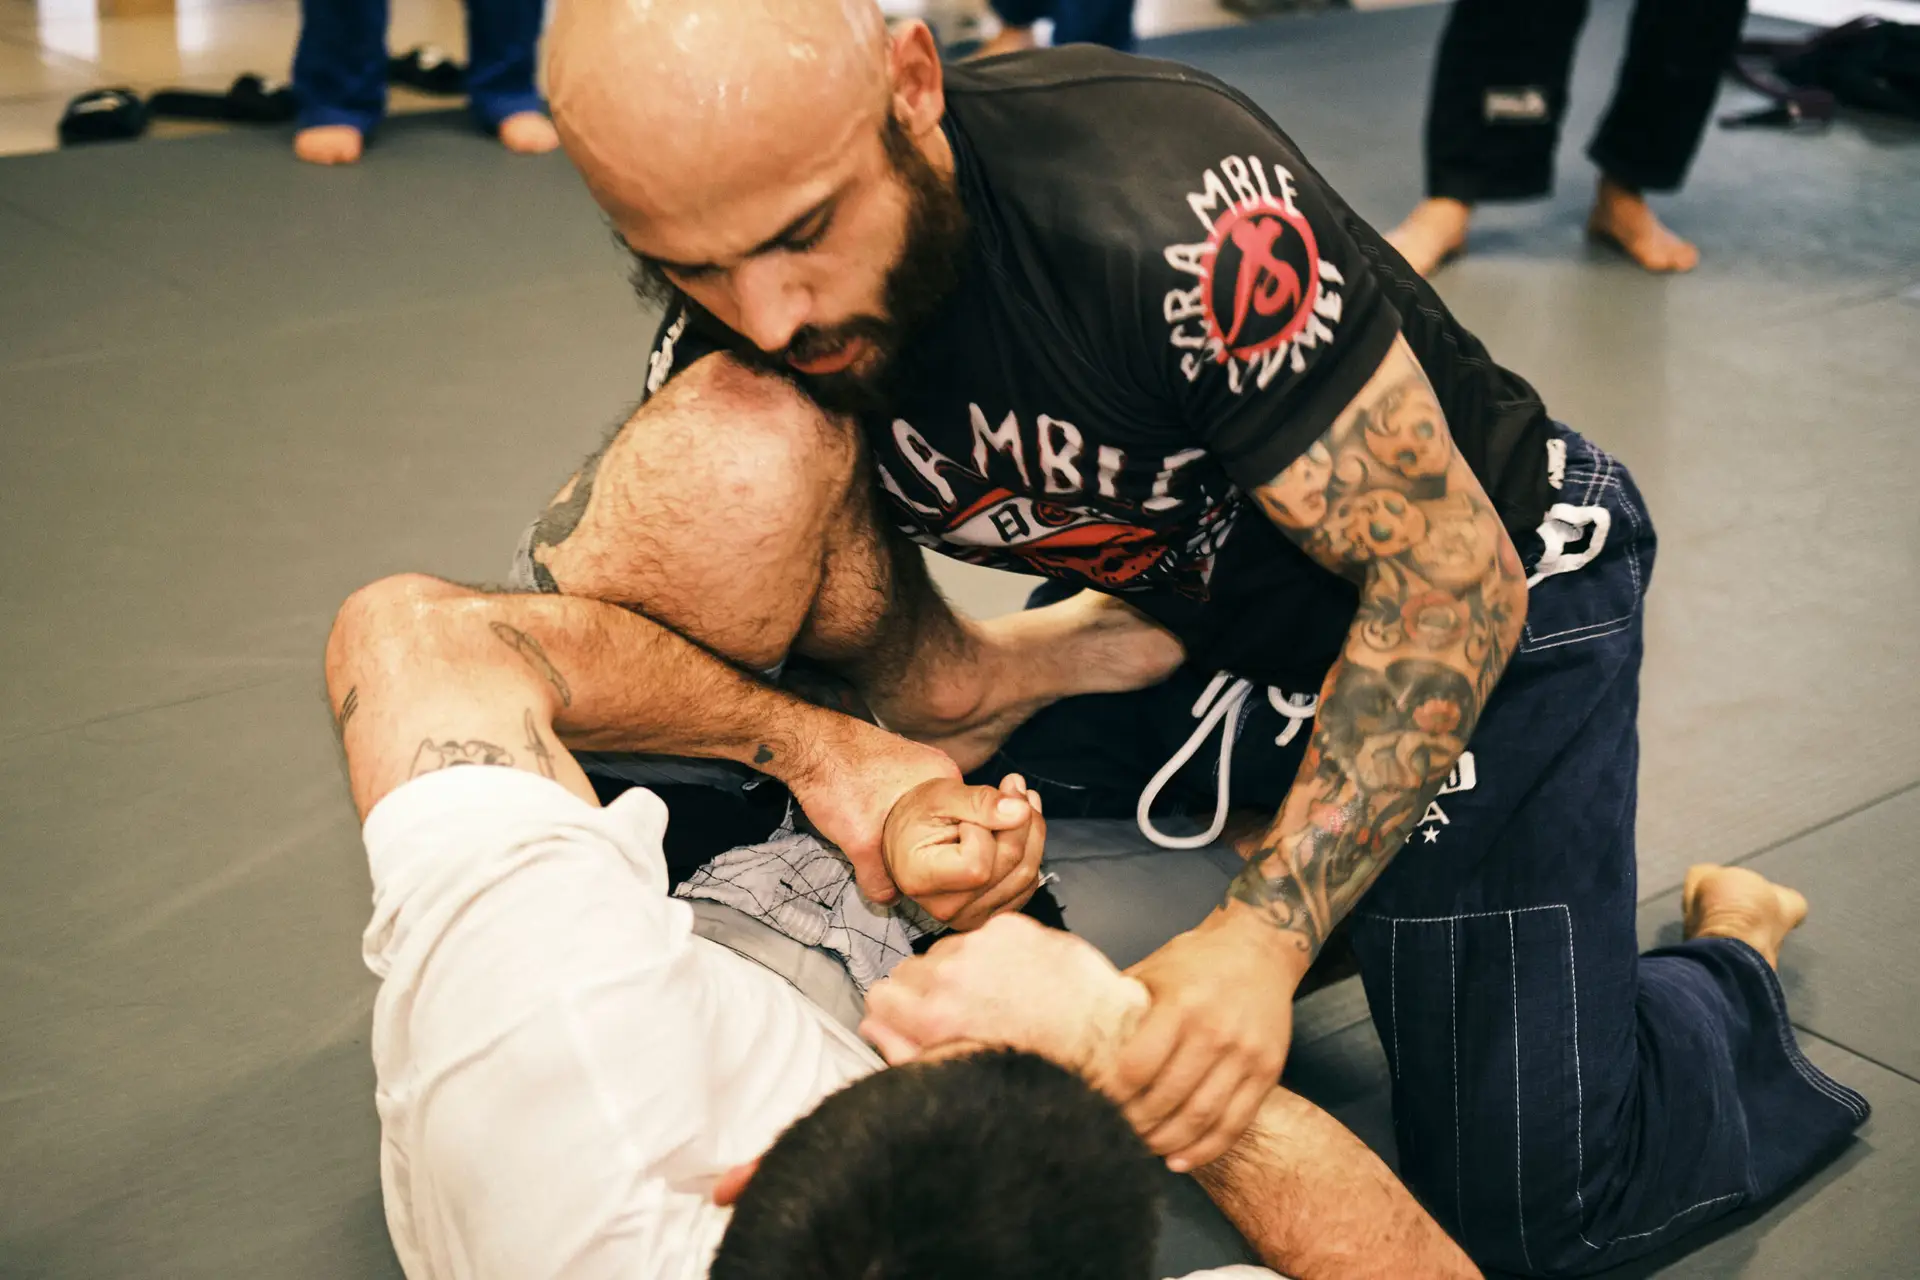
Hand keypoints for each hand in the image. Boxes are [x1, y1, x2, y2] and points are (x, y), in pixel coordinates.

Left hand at [785, 723, 964, 903]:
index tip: (940, 872)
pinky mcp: (898, 764)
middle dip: (934, 845)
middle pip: (951, 820)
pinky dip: (902, 817)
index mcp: (945, 779)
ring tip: (896, 851)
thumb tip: (890, 899)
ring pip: (928, 812)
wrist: (807, 743)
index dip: (956, 853)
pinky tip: (883, 829)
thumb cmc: (837, 779)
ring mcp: (918, 763)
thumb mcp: (860, 842)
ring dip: (915, 831)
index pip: (972, 827)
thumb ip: (879, 876)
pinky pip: (913, 800)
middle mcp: (938, 768)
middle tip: (916, 868)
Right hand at [861, 914, 1145, 1077]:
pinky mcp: (1013, 927)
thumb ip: (904, 1050)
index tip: (916, 1024)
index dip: (899, 1016)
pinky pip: (981, 936)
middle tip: (961, 1016)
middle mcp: (953, 972)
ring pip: (946, 951)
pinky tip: (1017, 981)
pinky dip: (992, 954)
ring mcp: (985, 944)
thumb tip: (873, 1029)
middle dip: (928, 993)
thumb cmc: (1043, 1069)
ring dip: (960, 971)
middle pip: (910, 971)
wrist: (1109, 1041)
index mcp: (935, 1015)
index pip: (880, 997)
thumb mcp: (963, 1075)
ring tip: (994, 1000)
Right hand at [883, 773, 1043, 928]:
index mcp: (920, 879)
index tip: (968, 814)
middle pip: (1007, 866)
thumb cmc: (920, 813)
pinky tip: (1019, 822)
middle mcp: (943, 907)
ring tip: (1017, 799)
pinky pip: (1028, 883)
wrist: (914, 832)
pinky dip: (1033, 848)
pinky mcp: (990, 913)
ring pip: (1025, 874)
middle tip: (1012, 785)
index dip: (983, 831)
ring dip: (1032, 830)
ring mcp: (969, 915)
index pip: (977, 865)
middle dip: (1019, 819)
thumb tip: (1020, 812)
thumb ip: (980, 802)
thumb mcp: (942, 795)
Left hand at [1115, 908, 1309, 1171]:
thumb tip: (1079, 1040)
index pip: (1138, 1067)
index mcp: (1181, 1005)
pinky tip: (1180, 1160)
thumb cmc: (1196, 960)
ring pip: (1202, 1117)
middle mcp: (1216, 1032)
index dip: (1114, 1093)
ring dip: (1168, 1142)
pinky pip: (1236, 1123)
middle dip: (1137, 1124)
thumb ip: (1123, 1006)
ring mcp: (1246, 1055)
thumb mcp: (1153, 970)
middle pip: (1168, 1099)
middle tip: (1117, 1132)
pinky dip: (1206, 1149)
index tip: (1097, 1103)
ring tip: (1145, 1148)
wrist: (1260, 949)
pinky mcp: (1268, 1071)